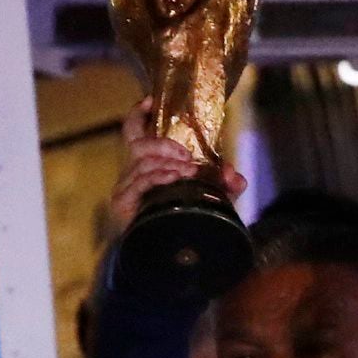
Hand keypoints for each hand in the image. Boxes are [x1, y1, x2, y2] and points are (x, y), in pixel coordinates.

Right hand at [106, 98, 246, 235]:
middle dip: (165, 145)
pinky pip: (140, 182)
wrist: (169, 256)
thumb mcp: (211, 199)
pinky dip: (158, 177)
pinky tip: (174, 178)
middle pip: (140, 144)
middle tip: (187, 156)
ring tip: (188, 172)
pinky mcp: (123, 203)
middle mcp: (133, 172)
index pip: (134, 132)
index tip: (149, 101)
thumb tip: (234, 175)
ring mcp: (126, 187)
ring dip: (167, 164)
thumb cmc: (185, 220)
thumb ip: (226, 185)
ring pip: (142, 163)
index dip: (137, 115)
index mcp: (148, 163)